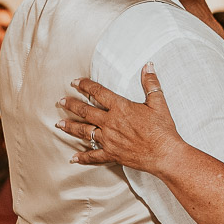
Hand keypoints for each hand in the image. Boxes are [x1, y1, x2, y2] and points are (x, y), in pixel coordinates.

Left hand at [58, 65, 182, 175]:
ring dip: (71, 127)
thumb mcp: (158, 102)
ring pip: (84, 132)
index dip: (85, 86)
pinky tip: (74, 158)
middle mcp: (110, 122)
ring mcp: (109, 139)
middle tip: (61, 101)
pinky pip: (94, 156)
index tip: (75, 82)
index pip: (98, 92)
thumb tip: (148, 66)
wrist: (165, 153)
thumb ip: (151, 83)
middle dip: (71, 105)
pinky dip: (83, 157)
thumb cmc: (162, 129)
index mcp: (120, 107)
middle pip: (85, 111)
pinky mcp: (112, 154)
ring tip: (59, 124)